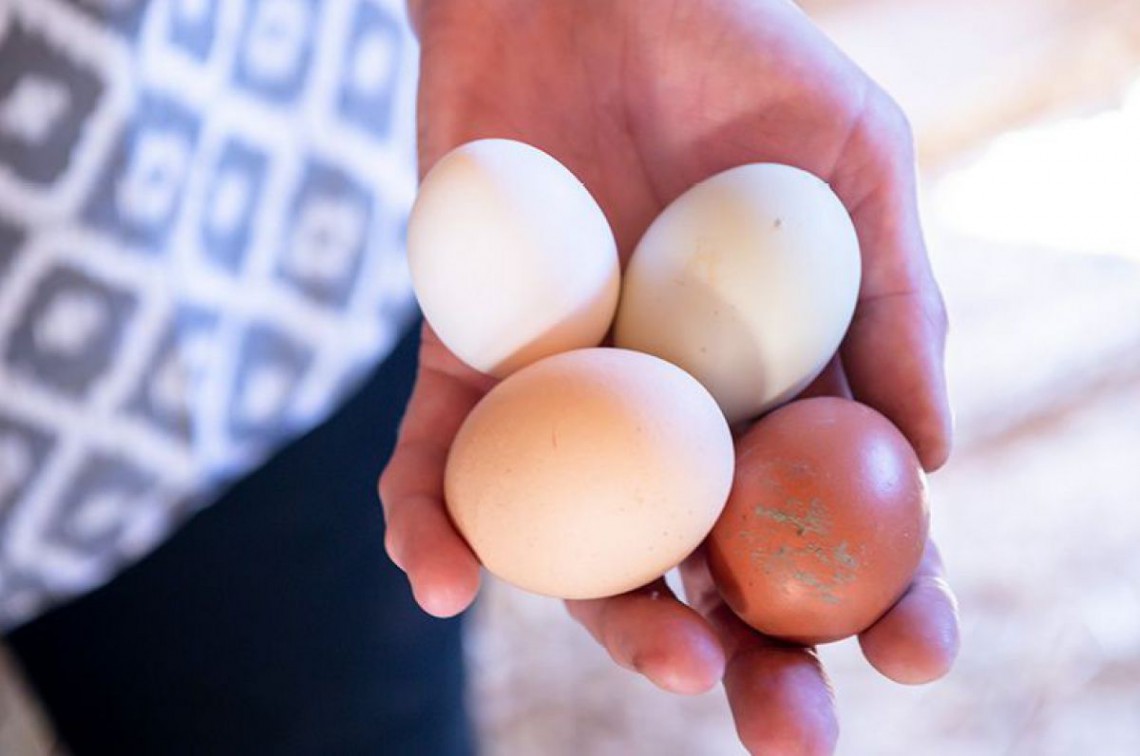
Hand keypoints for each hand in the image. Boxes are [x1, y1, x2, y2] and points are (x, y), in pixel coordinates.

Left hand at [381, 1, 958, 752]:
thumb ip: (897, 295)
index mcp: (777, 382)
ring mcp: (572, 401)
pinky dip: (428, 519)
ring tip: (671, 664)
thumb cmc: (737, 56)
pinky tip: (437, 575)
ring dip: (620, 624)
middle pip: (717, 567)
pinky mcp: (470, 361)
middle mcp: (675, 413)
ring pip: (589, 547)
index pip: (835, 517)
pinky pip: (441, 458)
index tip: (918, 655)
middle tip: (790, 734)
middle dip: (761, 663)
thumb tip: (934, 451)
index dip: (886, 595)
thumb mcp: (851, 157)